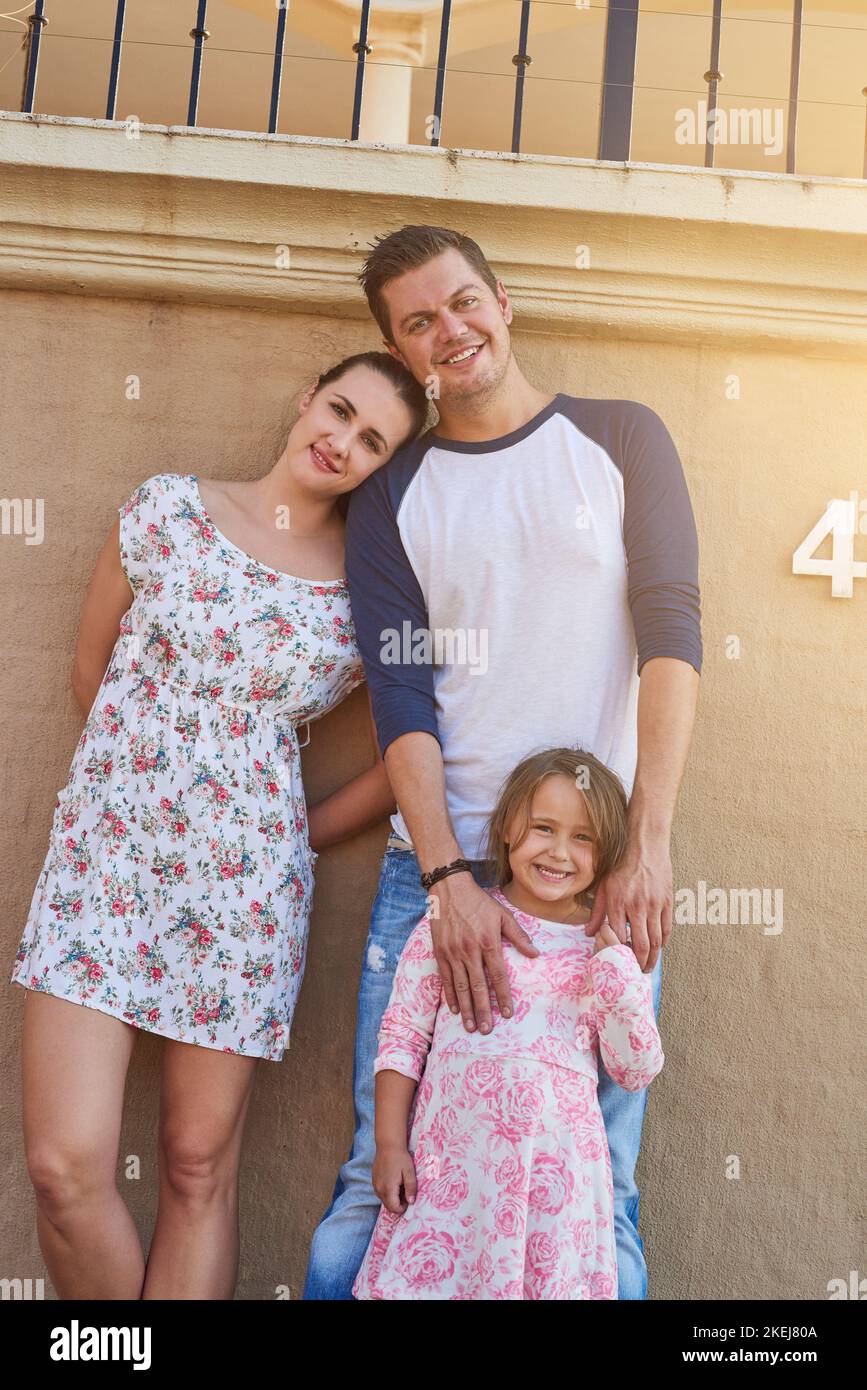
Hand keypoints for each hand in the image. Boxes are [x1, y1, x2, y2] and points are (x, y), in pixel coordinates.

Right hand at [372, 1143, 416, 1215]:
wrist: (388, 1144)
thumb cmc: (400, 1158)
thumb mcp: (409, 1172)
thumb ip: (411, 1188)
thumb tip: (411, 1202)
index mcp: (388, 1188)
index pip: (394, 1208)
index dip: (402, 1208)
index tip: (409, 1199)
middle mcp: (379, 1189)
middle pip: (388, 1206)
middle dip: (398, 1203)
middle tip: (406, 1192)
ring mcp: (375, 1185)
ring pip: (384, 1199)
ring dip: (392, 1198)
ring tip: (400, 1185)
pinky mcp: (373, 1180)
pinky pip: (380, 1192)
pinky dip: (387, 1191)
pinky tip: (394, 1180)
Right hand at [429, 873, 537, 1033]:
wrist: (449, 889)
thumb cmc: (479, 902)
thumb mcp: (503, 915)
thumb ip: (519, 936)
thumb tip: (536, 954)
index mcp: (488, 942)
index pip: (498, 976)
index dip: (504, 996)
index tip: (508, 1013)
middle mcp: (470, 950)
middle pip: (478, 987)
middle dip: (483, 1011)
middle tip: (486, 1030)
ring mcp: (453, 953)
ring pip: (460, 987)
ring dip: (466, 1009)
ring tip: (470, 1026)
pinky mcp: (440, 952)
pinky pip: (445, 979)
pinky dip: (450, 995)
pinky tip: (454, 1009)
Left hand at [585, 837, 671, 972]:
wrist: (646, 847)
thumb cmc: (622, 867)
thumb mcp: (603, 887)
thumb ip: (597, 912)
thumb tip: (588, 933)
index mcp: (618, 903)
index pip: (619, 938)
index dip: (619, 954)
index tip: (617, 962)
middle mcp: (637, 906)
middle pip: (641, 944)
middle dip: (639, 963)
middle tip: (636, 973)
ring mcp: (655, 905)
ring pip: (656, 940)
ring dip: (653, 957)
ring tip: (648, 966)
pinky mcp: (667, 902)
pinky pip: (667, 929)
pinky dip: (663, 942)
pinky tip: (659, 948)